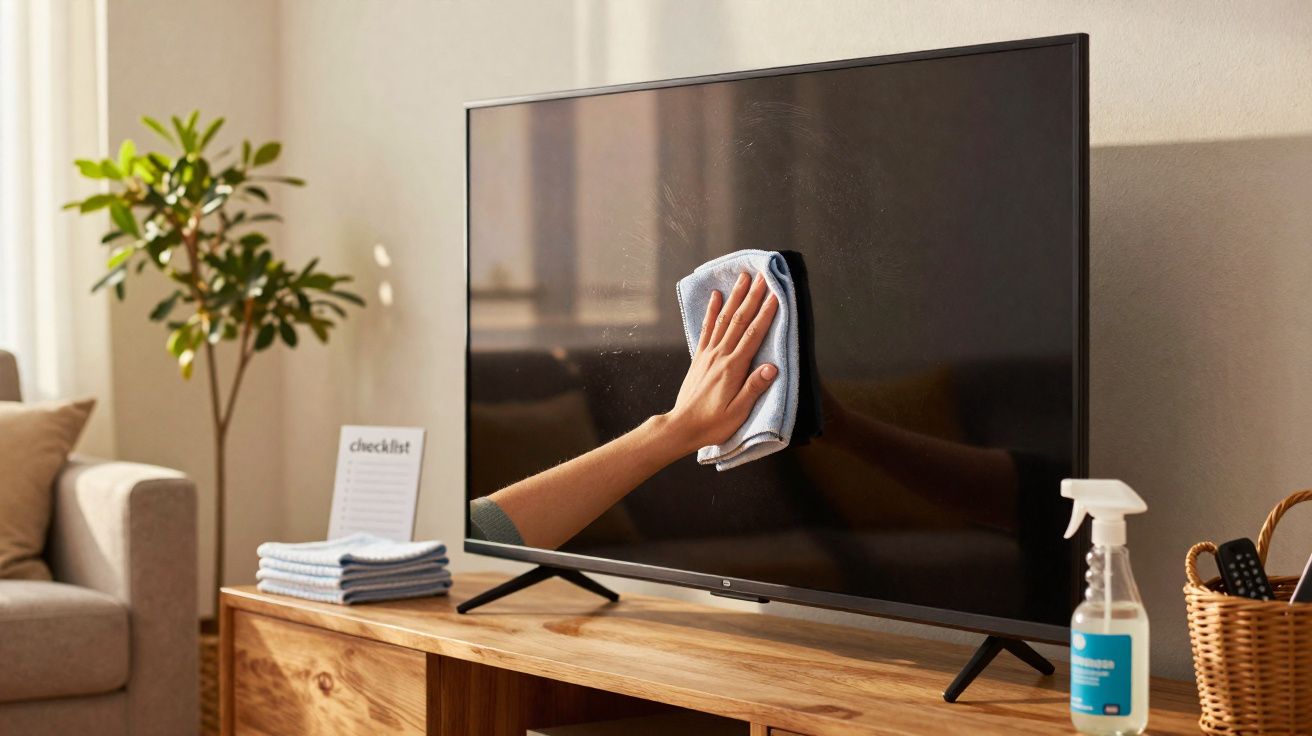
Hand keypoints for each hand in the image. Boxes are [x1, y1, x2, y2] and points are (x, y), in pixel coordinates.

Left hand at [664, 271, 779, 453]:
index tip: (776, 294)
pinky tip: (716, 296)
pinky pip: (707, 329)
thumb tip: (772, 367)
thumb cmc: (713, 423)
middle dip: (753, 296)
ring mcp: (708, 354)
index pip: (753, 334)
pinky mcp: (700, 357)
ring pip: (724, 319)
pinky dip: (712, 311)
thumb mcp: (738, 411)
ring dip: (735, 297)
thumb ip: (754, 388)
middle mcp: (720, 355)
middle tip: (763, 276)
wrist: (683, 426)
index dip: (766, 313)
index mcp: (733, 368)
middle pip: (739, 320)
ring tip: (744, 278)